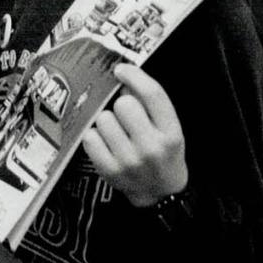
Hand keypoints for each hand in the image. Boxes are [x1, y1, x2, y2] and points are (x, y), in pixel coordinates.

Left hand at [82, 64, 187, 207]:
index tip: (121, 69)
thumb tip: (123, 76)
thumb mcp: (169, 128)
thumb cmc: (163, 153)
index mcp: (172, 133)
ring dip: (107, 122)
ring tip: (117, 133)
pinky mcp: (110, 171)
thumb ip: (151, 102)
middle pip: (124, 104)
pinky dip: (95, 137)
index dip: (134, 75)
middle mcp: (152, 147)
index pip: (152, 94)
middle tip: (126, 117)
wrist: (161, 193)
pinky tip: (106, 143)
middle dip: (121, 105)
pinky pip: (90, 137)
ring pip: (104, 119)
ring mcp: (130, 161)